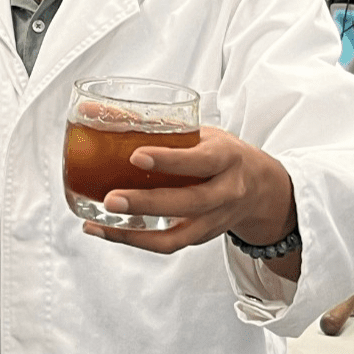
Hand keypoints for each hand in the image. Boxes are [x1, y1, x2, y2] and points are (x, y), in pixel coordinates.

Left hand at [81, 126, 296, 258]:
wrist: (261, 188)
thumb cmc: (222, 154)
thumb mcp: (202, 133)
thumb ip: (157, 124)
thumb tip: (92, 109)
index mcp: (226, 158)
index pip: (201, 160)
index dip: (170, 160)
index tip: (136, 155)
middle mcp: (225, 192)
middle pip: (188, 203)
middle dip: (146, 203)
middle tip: (111, 199)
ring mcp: (214, 220)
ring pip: (177, 236)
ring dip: (134, 233)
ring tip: (99, 224)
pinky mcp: (201, 237)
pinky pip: (168, 245)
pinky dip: (134, 240)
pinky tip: (106, 230)